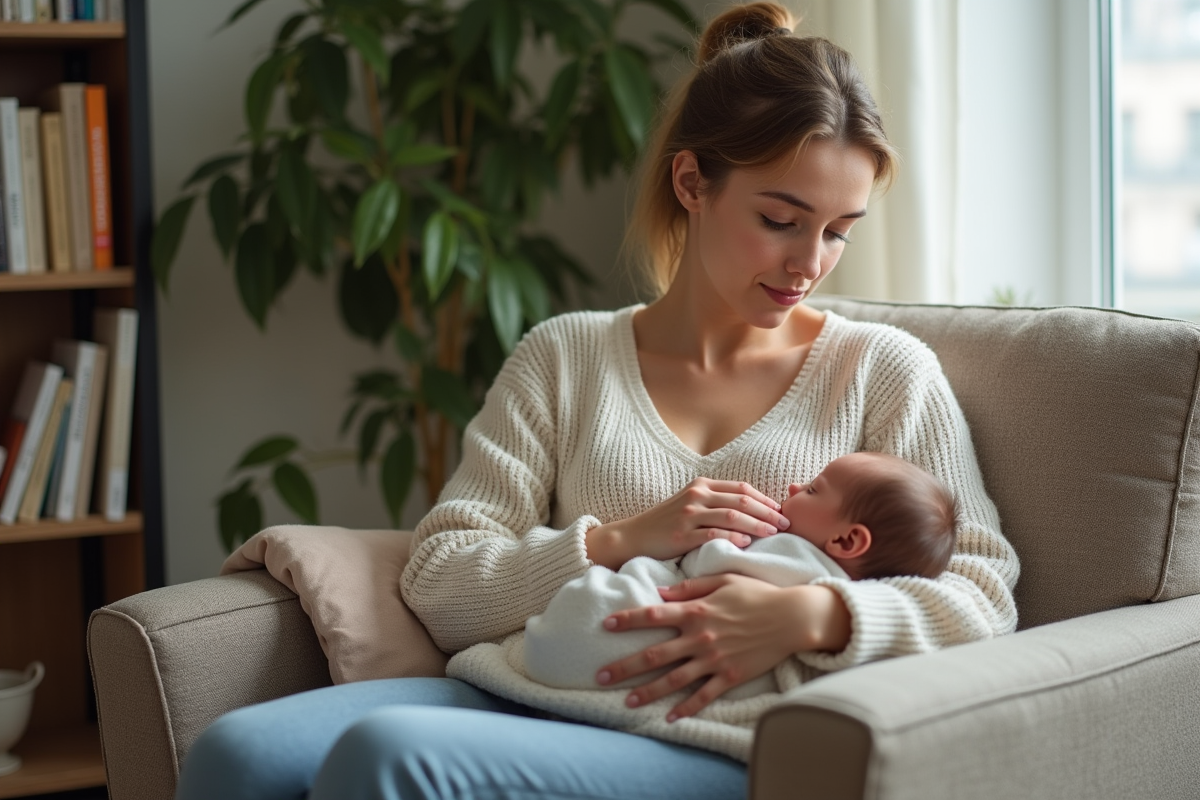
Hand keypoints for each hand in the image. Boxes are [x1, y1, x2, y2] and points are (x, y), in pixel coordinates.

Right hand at [585, 479, 788, 568]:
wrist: (633, 537)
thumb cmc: (666, 524)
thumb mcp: (691, 505)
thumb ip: (717, 504)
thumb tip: (754, 512)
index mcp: (702, 485)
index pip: (743, 488)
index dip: (765, 499)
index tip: (782, 511)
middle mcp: (697, 495)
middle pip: (742, 500)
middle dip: (768, 512)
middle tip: (786, 524)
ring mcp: (688, 514)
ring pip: (731, 516)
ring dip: (756, 524)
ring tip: (773, 533)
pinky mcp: (681, 534)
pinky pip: (712, 534)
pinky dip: (732, 537)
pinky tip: (746, 543)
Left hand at [595, 576, 850, 719]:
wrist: (792, 617)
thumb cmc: (758, 594)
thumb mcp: (724, 580)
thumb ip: (691, 586)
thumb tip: (662, 592)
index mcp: (697, 611)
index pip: (653, 616)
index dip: (627, 620)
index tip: (606, 625)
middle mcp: (700, 637)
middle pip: (655, 654)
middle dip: (625, 666)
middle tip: (600, 675)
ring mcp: (714, 659)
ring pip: (674, 680)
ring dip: (648, 691)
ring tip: (627, 700)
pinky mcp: (731, 676)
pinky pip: (704, 696)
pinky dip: (686, 708)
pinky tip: (669, 717)